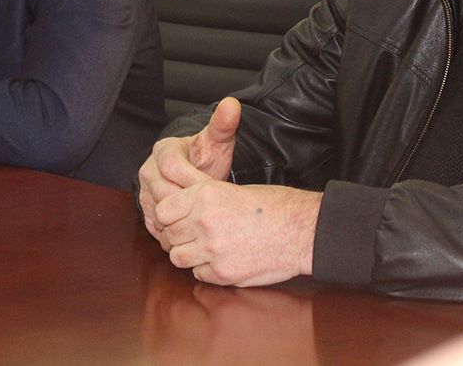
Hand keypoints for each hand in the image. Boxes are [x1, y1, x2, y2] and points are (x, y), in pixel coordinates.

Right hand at [138, 97, 241, 241]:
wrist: (196, 174)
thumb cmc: (206, 157)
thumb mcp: (217, 141)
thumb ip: (223, 124)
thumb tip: (232, 103)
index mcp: (163, 150)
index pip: (171, 166)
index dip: (192, 178)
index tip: (212, 185)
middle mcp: (148, 171)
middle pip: (163, 191)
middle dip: (188, 202)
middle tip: (210, 208)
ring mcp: (144, 192)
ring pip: (159, 211)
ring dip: (182, 217)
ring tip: (203, 218)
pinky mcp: (146, 211)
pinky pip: (157, 225)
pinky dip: (175, 230)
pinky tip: (193, 229)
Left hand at [154, 181, 320, 286]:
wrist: (300, 230)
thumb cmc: (271, 205)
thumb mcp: (230, 188)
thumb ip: (198, 194)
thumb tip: (172, 196)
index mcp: (205, 196)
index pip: (162, 211)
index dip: (168, 216)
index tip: (176, 218)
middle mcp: (205, 222)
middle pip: (168, 235)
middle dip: (177, 235)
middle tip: (191, 234)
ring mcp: (213, 250)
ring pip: (178, 258)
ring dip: (188, 254)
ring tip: (205, 247)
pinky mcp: (224, 273)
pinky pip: (198, 274)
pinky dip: (205, 269)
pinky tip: (221, 258)